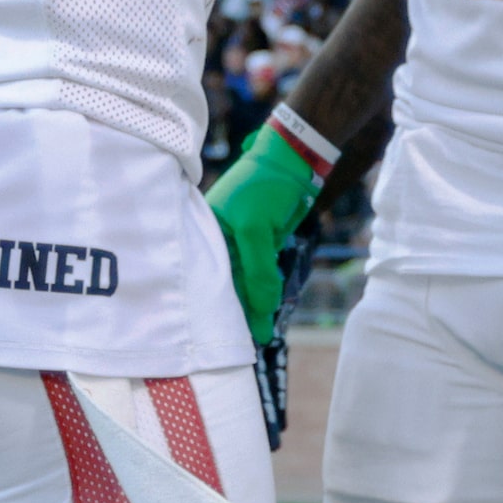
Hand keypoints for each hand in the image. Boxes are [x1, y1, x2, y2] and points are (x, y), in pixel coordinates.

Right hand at [205, 119, 328, 341]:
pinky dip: (264, 289)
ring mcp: (242, 240)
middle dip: (237, 312)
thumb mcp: (256, 229)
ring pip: (246, 279)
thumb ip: (257, 270)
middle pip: (228, 282)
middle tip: (249, 344)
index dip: (220, 307)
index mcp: (208, 235)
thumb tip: (262, 306)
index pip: (211, 278)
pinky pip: (261, 271)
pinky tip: (266, 309)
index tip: (227, 336)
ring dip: (253, 304)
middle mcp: (221, 239)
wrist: (294, 159)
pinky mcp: (263, 239)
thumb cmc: (265, 187)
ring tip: (258, 335)